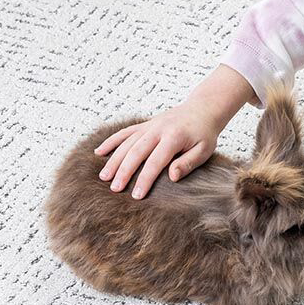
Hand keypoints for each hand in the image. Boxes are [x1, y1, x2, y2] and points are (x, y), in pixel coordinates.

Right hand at [96, 64, 255, 198]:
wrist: (203, 109)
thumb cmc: (204, 134)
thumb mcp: (204, 150)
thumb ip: (188, 163)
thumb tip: (172, 177)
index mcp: (174, 137)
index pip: (156, 161)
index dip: (145, 179)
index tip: (136, 195)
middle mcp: (158, 130)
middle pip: (136, 152)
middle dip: (124, 171)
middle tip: (114, 189)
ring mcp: (149, 126)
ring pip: (126, 143)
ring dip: (114, 160)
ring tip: (103, 177)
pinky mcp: (144, 125)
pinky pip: (124, 132)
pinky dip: (111, 141)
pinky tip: (99, 152)